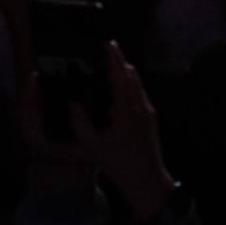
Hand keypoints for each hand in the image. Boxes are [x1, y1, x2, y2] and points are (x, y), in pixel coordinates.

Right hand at [68, 41, 175, 220]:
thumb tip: (74, 104)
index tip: (109, 44)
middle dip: (119, 63)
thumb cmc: (118, 164)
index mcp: (127, 110)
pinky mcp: (151, 119)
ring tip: (108, 72)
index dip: (115, 59)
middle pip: (132, 76)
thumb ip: (81, 123)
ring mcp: (149, 112)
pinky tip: (115, 96)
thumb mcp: (92, 146)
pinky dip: (128, 89)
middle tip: (105, 55)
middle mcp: (141, 106)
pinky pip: (139, 96)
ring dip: (125, 76)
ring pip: (137, 86)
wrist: (147, 180)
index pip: (121, 76)